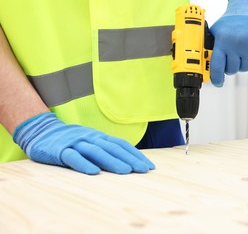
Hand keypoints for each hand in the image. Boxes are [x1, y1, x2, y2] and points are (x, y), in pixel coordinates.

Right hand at [13, 112, 154, 174]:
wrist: (43, 131)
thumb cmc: (73, 140)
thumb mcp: (92, 141)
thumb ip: (106, 149)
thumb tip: (128, 160)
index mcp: (100, 137)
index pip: (122, 145)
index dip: (136, 155)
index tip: (149, 166)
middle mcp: (91, 138)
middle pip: (114, 148)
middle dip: (130, 159)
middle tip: (143, 170)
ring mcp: (77, 143)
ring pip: (97, 152)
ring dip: (112, 162)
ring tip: (126, 171)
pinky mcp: (61, 151)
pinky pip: (73, 158)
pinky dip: (84, 164)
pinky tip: (93, 172)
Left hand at [210, 0, 247, 86]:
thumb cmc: (231, 20)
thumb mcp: (216, 30)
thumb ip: (211, 45)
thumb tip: (204, 61)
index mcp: (222, 42)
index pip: (217, 67)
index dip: (216, 78)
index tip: (217, 82)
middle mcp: (235, 45)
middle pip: (231, 70)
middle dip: (229, 67)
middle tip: (230, 59)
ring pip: (243, 68)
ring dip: (241, 64)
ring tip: (240, 52)